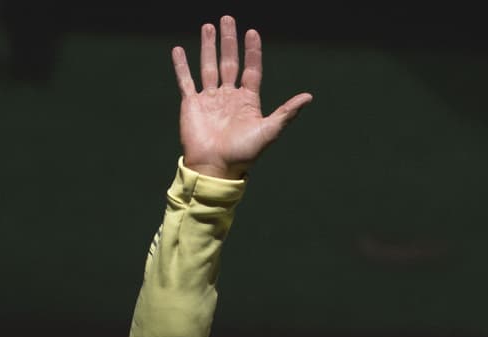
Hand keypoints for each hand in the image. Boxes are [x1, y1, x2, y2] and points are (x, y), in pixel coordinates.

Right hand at [171, 15, 311, 178]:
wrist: (216, 167)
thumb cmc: (244, 153)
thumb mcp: (269, 131)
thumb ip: (286, 112)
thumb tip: (308, 97)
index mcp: (248, 101)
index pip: (251, 70)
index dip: (252, 51)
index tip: (252, 32)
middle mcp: (229, 96)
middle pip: (229, 62)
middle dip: (229, 41)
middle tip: (228, 19)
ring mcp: (210, 99)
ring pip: (208, 66)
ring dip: (208, 46)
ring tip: (208, 26)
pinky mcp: (192, 104)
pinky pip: (186, 80)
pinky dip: (181, 66)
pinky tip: (179, 49)